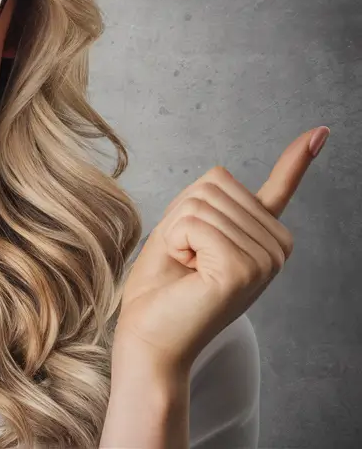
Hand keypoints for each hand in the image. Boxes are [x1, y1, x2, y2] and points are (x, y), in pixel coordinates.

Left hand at [115, 126, 328, 374]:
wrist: (149, 339)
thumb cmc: (161, 287)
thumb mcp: (182, 230)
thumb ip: (206, 200)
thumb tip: (222, 172)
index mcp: (266, 239)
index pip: (278, 184)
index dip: (298, 157)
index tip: (321, 131)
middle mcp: (276, 247)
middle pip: (215, 183)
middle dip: (182, 216)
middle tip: (184, 259)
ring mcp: (265, 259)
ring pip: (201, 202)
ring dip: (177, 232)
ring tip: (186, 269)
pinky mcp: (243, 268)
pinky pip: (196, 222)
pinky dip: (177, 241)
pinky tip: (189, 272)